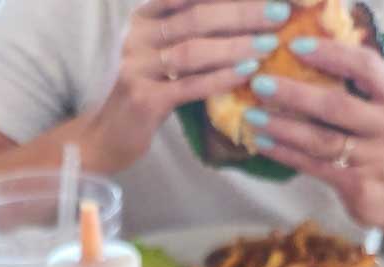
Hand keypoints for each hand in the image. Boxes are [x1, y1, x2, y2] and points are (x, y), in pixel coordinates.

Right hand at [83, 0, 294, 172]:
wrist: (105, 137)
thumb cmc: (143, 93)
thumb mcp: (160, 54)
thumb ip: (189, 31)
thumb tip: (244, 17)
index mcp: (144, 17)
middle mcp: (137, 36)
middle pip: (196, 16)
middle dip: (242, 12)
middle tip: (279, 12)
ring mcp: (137, 67)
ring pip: (194, 50)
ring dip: (236, 46)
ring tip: (269, 44)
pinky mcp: (144, 100)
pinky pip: (188, 86)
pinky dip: (220, 78)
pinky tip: (246, 73)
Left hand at [241, 38, 383, 238]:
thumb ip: (363, 89)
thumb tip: (311, 63)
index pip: (365, 66)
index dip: (330, 54)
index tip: (296, 47)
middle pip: (336, 106)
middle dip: (294, 94)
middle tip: (260, 84)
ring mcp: (374, 159)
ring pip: (320, 140)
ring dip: (283, 127)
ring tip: (253, 116)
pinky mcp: (357, 186)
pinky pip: (314, 166)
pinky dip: (286, 154)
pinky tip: (265, 144)